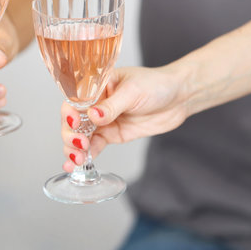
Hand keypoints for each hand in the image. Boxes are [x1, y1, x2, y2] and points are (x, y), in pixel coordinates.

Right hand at [60, 66, 188, 171]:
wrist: (180, 97)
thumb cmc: (156, 84)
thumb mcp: (133, 91)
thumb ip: (112, 106)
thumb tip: (93, 116)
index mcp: (97, 86)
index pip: (75, 99)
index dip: (70, 112)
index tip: (75, 123)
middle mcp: (95, 103)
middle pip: (73, 120)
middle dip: (70, 135)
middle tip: (79, 145)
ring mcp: (103, 120)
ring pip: (80, 136)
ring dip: (74, 148)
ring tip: (76, 160)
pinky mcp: (113, 134)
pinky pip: (95, 146)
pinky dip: (86, 155)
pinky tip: (78, 164)